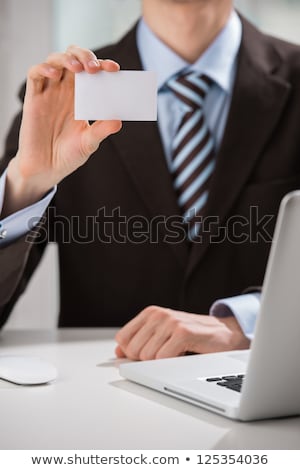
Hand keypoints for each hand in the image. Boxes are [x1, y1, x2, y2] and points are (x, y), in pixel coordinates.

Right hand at [4, 45, 121, 214]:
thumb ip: (101, 130)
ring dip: (67, 58)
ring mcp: (49, 92)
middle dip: (85, 56)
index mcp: (82, 98)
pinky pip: (35, 74)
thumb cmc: (68, 155)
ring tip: (78, 68)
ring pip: (55, 60)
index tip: (114, 69)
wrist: (46, 169)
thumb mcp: (89, 143)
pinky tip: (54, 74)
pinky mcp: (33, 98)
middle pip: (74, 59)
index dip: (103, 65)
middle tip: (94, 68)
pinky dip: (44, 68)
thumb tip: (118, 121)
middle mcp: (66, 91)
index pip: (93, 72)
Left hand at [115, 306, 249, 359]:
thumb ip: (139, 342)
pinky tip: (185, 354)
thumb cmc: (193, 336)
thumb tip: (118, 353)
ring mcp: (170, 322)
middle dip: (147, 360)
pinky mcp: (183, 332)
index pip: (122, 339)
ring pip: (147, 357)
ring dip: (162, 362)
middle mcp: (158, 314)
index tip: (148, 354)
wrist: (225, 333)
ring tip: (177, 352)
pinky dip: (173, 363)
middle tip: (167, 353)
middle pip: (133, 351)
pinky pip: (163, 359)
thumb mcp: (162, 335)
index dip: (132, 353)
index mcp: (150, 313)